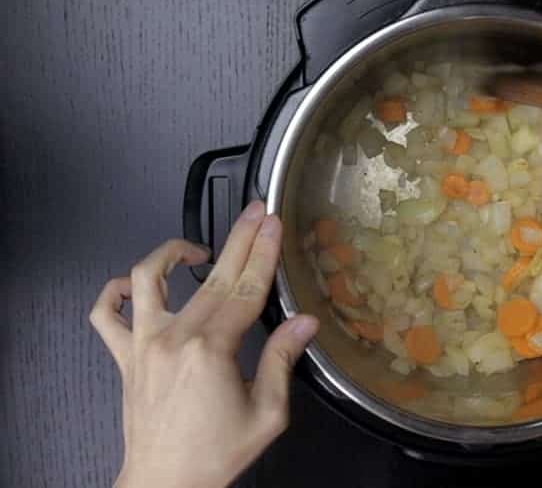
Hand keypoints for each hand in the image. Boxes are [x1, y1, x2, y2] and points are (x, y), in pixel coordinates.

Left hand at [89, 200, 318, 487]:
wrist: (165, 483)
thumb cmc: (213, 455)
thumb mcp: (267, 413)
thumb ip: (282, 361)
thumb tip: (303, 323)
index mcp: (212, 351)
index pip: (245, 289)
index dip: (263, 252)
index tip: (272, 224)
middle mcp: (174, 339)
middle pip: (212, 277)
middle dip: (238, 238)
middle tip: (253, 213)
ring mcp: (143, 344)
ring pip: (148, 279)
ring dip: (172, 253)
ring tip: (197, 250)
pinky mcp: (124, 357)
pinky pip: (105, 314)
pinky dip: (115, 291)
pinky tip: (136, 284)